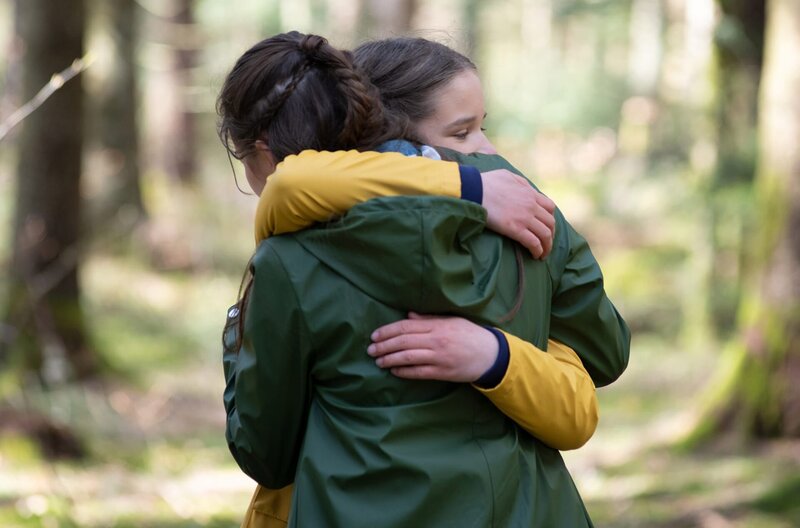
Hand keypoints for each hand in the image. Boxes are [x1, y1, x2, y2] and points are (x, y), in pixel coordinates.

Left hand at [368, 312, 497, 381]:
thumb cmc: (470, 334)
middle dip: (384, 346)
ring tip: (378, 361)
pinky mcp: (442, 373)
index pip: (406, 326)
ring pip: (408, 357)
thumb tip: (408, 316)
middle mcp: (436, 340)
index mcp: (437, 325)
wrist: (490, 354)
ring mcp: (439, 357)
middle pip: (403, 342)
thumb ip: (429, 318)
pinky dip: (404, 372)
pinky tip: (394, 371)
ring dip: (390, 359)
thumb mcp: (451, 320)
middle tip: (370, 349)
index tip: (374, 335)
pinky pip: (419, 373)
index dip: (387, 331)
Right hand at [480, 169, 555, 258]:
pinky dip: (538, 250)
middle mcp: (531, 206)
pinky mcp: (516, 229)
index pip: (550, 207)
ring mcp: (525, 218)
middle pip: (550, 223)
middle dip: (551, 234)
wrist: (475, 190)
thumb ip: (520, 183)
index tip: (546, 226)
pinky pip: (534, 242)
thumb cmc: (487, 183)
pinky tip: (535, 255)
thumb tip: (525, 188)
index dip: (550, 218)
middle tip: (546, 243)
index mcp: (529, 193)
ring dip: (547, 246)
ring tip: (543, 254)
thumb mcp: (508, 176)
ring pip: (545, 234)